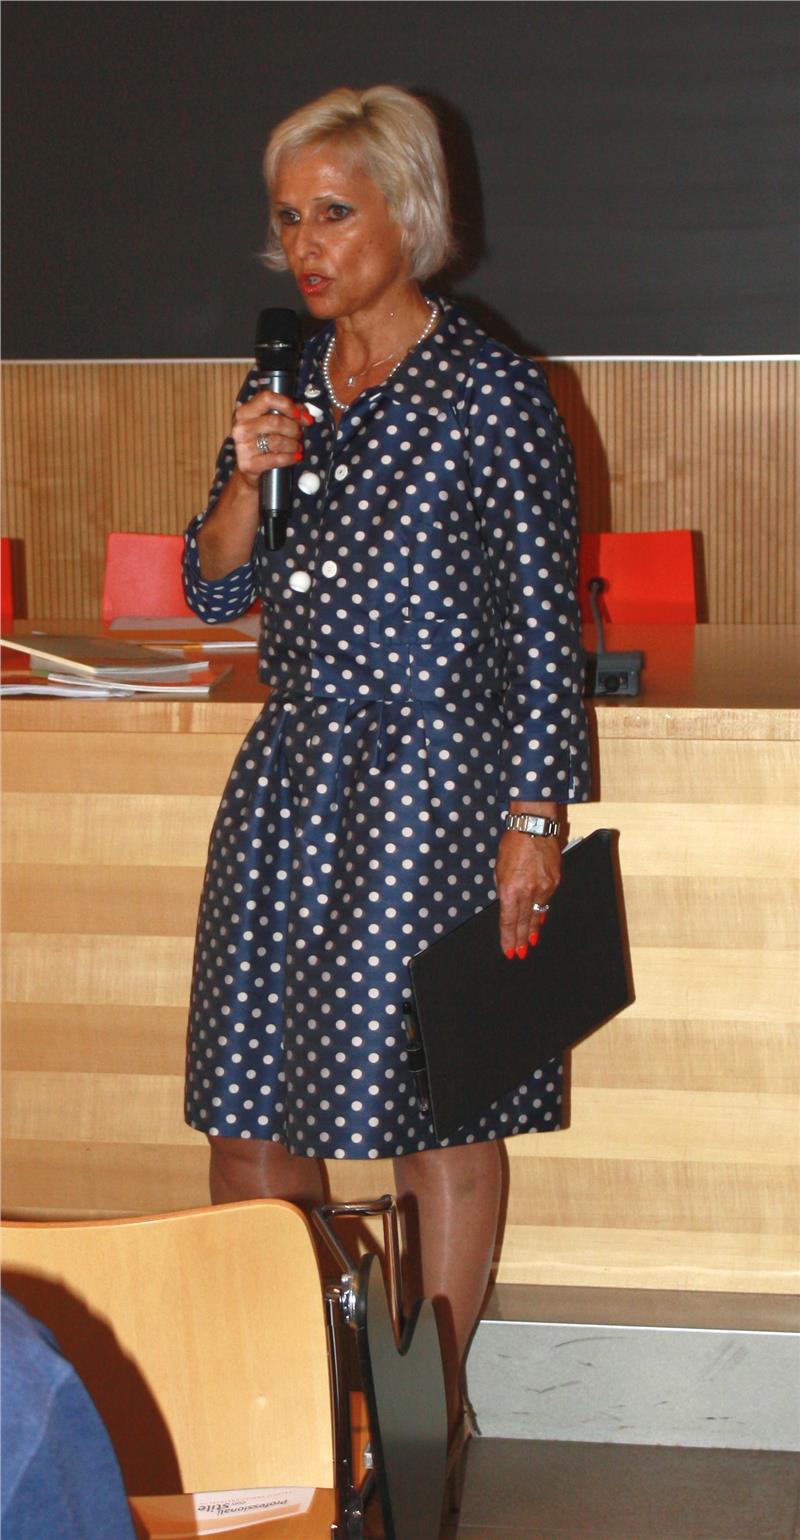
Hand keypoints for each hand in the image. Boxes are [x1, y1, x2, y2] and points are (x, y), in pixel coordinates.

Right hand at [231, 389, 310, 488]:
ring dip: (293, 444)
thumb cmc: (262, 440)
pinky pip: (275, 459)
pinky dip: (290, 458)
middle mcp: (241, 427)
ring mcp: (242, 446)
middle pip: (275, 421)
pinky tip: (295, 457)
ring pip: (277, 441)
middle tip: (299, 434)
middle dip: (293, 428)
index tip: (298, 415)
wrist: (248, 467)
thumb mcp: (273, 422)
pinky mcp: (247, 464)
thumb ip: (291, 413)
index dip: (286, 404)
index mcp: (245, 412)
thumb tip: (306, 417)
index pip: (266, 398)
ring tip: (297, 446)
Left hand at [495, 832, 560, 957]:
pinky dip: (542, 910)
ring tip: (530, 942)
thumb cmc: (512, 845)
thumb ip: (503, 889)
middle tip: (520, 954)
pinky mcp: (555, 882)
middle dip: (521, 940)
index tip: (509, 951)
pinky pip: (547, 901)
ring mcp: (544, 888)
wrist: (534, 828)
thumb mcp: (499, 869)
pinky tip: (540, 919)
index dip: (508, 938)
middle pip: (524, 922)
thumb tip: (507, 904)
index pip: (509, 921)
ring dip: (533, 929)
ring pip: (538, 914)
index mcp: (510, 889)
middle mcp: (528, 892)